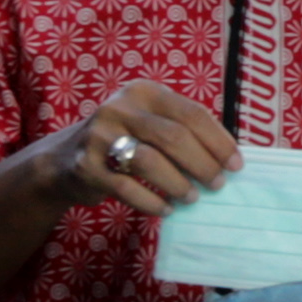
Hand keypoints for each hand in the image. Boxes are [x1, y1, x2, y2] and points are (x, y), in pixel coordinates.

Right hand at [41, 80, 237, 218]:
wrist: (65, 159)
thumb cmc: (124, 141)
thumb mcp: (149, 123)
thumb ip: (182, 131)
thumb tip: (228, 158)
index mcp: (143, 92)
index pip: (191, 114)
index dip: (218, 141)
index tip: (236, 165)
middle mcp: (119, 108)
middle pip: (174, 137)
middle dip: (203, 165)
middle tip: (217, 184)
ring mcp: (99, 136)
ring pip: (150, 161)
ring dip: (178, 184)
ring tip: (192, 198)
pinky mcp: (87, 166)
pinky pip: (127, 188)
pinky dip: (152, 202)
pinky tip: (166, 209)